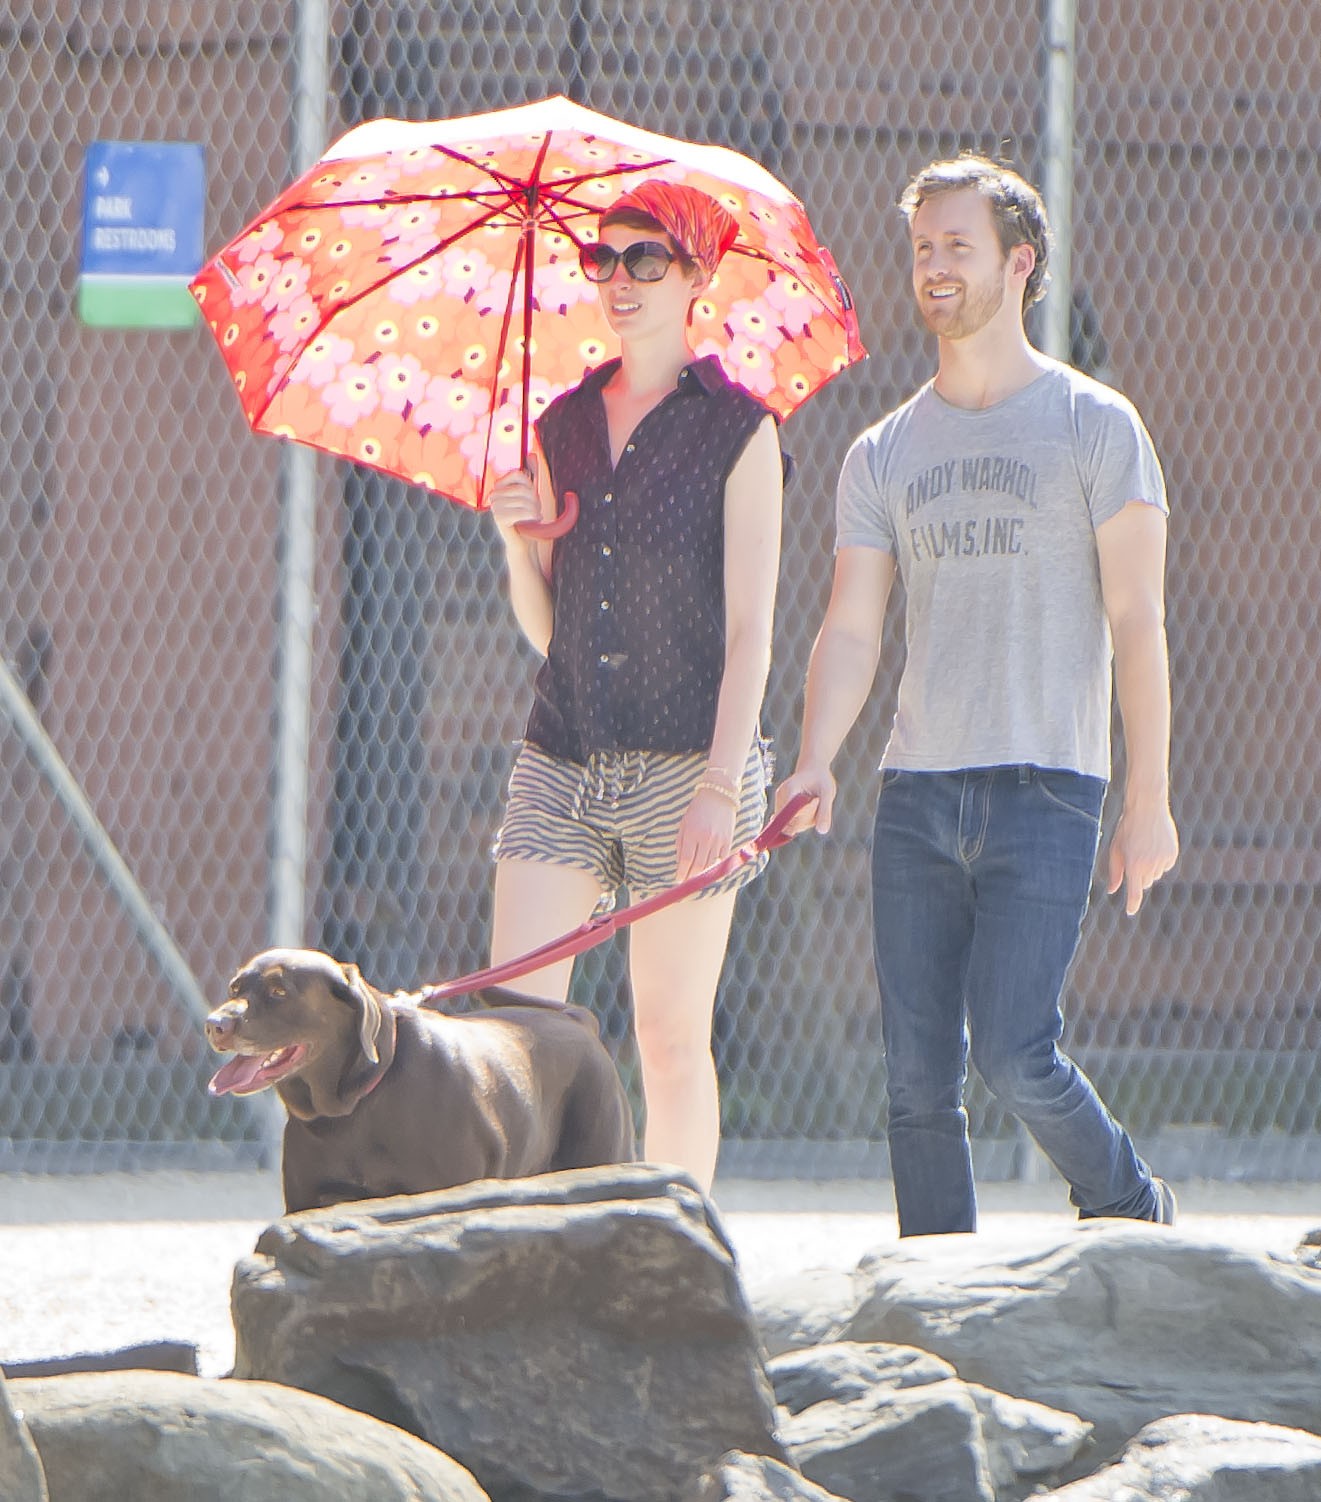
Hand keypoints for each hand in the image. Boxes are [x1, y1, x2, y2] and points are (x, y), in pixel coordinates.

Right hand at [487, 458, 542, 545]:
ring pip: (522, 501)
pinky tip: (528, 523)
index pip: (519, 474)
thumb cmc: (528, 519)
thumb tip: (532, 454)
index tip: (533, 497)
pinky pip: (518, 512)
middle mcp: (495, 495)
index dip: (530, 486)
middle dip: (534, 501)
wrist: (525, 541)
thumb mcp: (532, 494)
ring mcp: (495, 507)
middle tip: (535, 512)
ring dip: (533, 511)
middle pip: (522, 489)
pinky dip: (528, 518)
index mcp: (501, 486)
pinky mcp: (498, 519)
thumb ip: (532, 474)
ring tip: (532, 518)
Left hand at [674, 788, 737, 883]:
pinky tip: (710, 872)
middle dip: (691, 878)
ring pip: (710, 865)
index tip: (678, 880)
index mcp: (692, 833)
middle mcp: (705, 838)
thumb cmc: (697, 810)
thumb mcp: (684, 824)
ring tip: (696, 880)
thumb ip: (681, 843)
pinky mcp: (728, 840)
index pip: (686, 859)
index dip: (682, 872)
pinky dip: (715, 867)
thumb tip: (680, 864)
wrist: (718, 796)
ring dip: (702, 875)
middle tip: (686, 885)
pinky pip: (722, 859)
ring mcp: (718, 840)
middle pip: (698, 866)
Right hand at [775, 766, 835, 834]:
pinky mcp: (782, 810)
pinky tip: (810, 807)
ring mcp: (780, 804)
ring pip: (791, 826)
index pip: (788, 815)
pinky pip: (792, 824)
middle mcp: (781, 797)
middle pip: (789, 823)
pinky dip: (804, 820)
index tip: (816, 804)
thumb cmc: (821, 778)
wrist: (812, 769)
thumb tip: (822, 831)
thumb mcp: (827, 793)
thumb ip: (824, 812)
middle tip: (817, 801)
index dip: (802, 818)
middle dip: (807, 819)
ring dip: (807, 821)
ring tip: (814, 802)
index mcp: (789, 789)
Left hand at [1106, 801, 1178, 915]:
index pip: (1135, 892)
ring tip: (1144, 847)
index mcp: (1133, 864)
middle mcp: (1149, 865)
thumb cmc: (1127, 830)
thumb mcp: (1116, 849)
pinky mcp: (1172, 855)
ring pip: (1155, 875)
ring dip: (1149, 868)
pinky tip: (1155, 845)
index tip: (1130, 911)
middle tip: (1134, 856)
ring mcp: (1162, 860)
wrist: (1147, 810)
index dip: (1132, 904)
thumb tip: (1112, 891)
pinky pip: (1165, 866)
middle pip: (1145, 883)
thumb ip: (1115, 872)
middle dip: (1139, 876)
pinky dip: (1160, 861)